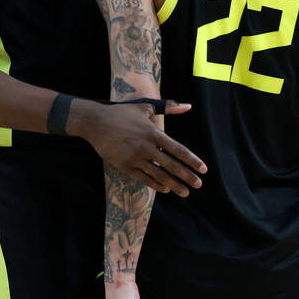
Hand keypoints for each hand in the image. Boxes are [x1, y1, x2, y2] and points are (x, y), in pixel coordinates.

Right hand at [72, 100, 205, 196]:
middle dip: (187, 176)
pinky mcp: (124, 166)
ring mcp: (135, 158)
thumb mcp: (145, 107)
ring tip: (186, 192)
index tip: (203, 169)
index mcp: (154, 133)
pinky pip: (143, 178)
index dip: (192, 160)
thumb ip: (168, 107)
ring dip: (174, 185)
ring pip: (158, 175)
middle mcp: (146, 147)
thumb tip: (188, 106)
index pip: (178, 150)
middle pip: (171, 165)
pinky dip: (156, 184)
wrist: (95, 122)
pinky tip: (166, 189)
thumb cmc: (122, 112)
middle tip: (198, 184)